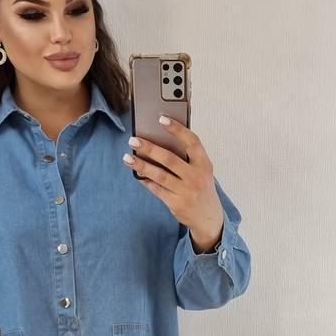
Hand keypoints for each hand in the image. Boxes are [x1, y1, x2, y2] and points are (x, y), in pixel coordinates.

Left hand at [123, 116, 223, 249]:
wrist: (209, 217)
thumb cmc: (201, 187)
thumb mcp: (201, 170)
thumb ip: (187, 157)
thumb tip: (159, 142)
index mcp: (204, 164)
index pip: (192, 142)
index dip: (177, 129)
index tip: (161, 119)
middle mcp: (196, 177)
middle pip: (169, 159)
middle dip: (150, 148)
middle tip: (133, 140)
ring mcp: (186, 191)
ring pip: (159, 175)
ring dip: (141, 165)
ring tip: (127, 157)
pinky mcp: (176, 203)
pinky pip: (156, 189)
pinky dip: (145, 181)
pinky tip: (137, 174)